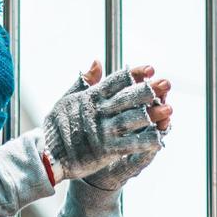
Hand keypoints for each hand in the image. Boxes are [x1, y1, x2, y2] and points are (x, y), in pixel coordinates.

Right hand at [42, 62, 167, 181]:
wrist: (48, 155)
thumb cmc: (57, 126)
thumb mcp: (67, 99)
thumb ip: (83, 81)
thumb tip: (96, 61)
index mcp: (91, 97)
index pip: (116, 81)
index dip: (135, 74)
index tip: (151, 69)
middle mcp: (99, 112)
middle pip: (129, 98)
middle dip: (149, 90)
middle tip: (167, 83)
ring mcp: (103, 131)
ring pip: (132, 119)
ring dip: (152, 114)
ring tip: (169, 109)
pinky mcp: (106, 150)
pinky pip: (130, 144)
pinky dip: (145, 141)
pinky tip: (160, 138)